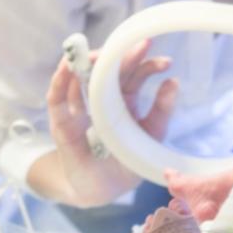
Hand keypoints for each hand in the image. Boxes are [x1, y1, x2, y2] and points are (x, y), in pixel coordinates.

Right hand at [45, 38, 177, 205]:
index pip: (134, 76)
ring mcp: (80, 108)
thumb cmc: (128, 160)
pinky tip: (66, 68)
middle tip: (142, 44)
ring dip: (90, 62)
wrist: (103, 188)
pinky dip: (60, 82)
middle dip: (124, 56)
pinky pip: (58, 98)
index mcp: (124, 100)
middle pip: (110, 71)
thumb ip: (161, 111)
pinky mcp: (62, 123)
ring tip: (102, 52)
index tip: (166, 62)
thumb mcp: (150, 134)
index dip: (147, 65)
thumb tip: (174, 81)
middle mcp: (101, 99)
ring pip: (82, 78)